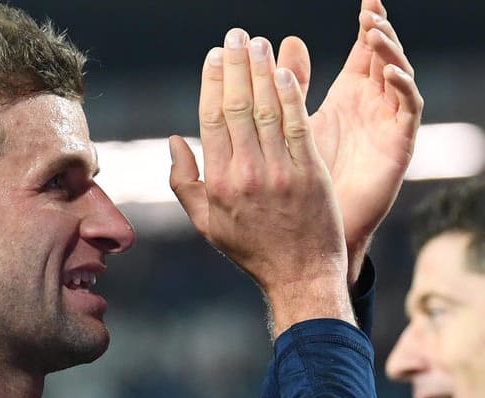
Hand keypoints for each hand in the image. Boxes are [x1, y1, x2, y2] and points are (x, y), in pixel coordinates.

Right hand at [169, 28, 350, 329]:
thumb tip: (174, 140)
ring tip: (259, 43)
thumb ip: (185, 182)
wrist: (301, 275)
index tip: (215, 55)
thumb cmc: (253, 250)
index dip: (212, 81)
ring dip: (263, 71)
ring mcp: (280, 173)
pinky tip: (287, 72)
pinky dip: (292, 96)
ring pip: (268, 109)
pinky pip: (299, 125)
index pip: (212, 118)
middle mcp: (247, 174)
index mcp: (219, 183)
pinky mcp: (310, 173)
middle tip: (236, 36)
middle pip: (237, 106)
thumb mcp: (208, 224)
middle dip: (236, 65)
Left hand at [277, 0, 422, 280]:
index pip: (362, 50)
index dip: (366, 23)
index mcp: (348, 96)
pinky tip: (387, 72)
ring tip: (375, 31)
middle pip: (382, 56)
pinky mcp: (399, 144)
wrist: (319, 236)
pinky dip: (402, 86)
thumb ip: (284, 91)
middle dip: (379, 29)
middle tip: (371, 8)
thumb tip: (275, 47)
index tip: (364, 1)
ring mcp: (388, 122)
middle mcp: (371, 104)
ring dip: (390, 51)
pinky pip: (409, 108)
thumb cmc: (301, 188)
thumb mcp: (287, 131)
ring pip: (399, 75)